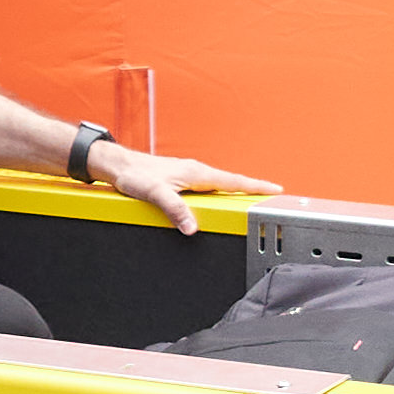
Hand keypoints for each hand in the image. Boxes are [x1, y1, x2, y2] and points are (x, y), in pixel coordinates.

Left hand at [89, 145, 282, 235]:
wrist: (118, 165)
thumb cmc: (134, 175)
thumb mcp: (155, 194)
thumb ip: (175, 209)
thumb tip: (192, 228)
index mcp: (197, 172)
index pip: (234, 180)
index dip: (256, 186)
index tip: (276, 189)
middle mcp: (196, 171)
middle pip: (231, 182)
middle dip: (252, 189)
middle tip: (271, 198)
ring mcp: (189, 175)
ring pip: (220, 184)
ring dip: (236, 191)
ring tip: (251, 201)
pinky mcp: (181, 180)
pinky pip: (207, 187)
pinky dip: (219, 192)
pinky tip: (218, 200)